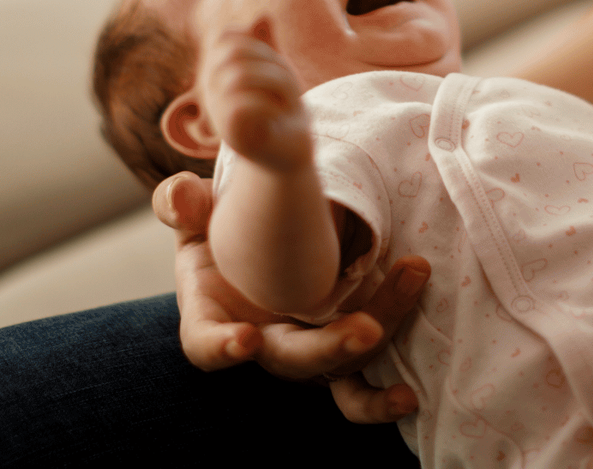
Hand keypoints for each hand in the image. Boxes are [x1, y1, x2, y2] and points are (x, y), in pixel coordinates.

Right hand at [154, 170, 431, 422]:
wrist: (264, 228)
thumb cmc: (219, 226)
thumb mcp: (193, 211)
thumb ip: (181, 203)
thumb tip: (185, 197)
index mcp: (214, 315)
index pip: (205, 344)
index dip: (221, 348)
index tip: (246, 338)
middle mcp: (261, 342)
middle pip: (292, 360)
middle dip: (330, 348)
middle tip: (367, 329)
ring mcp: (304, 349)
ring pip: (338, 366)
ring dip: (373, 344)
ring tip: (409, 289)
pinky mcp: (341, 349)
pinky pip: (360, 384)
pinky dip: (382, 396)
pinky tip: (410, 393)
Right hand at [201, 31, 312, 172]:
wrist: (289, 153)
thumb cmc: (280, 110)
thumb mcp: (276, 71)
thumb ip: (266, 45)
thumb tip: (262, 15)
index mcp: (218, 72)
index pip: (225, 37)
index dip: (254, 42)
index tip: (274, 64)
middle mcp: (211, 91)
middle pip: (235, 52)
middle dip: (272, 62)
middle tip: (290, 87)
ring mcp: (217, 113)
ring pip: (240, 76)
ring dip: (279, 84)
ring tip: (288, 102)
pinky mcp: (230, 135)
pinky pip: (243, 106)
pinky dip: (271, 108)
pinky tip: (278, 120)